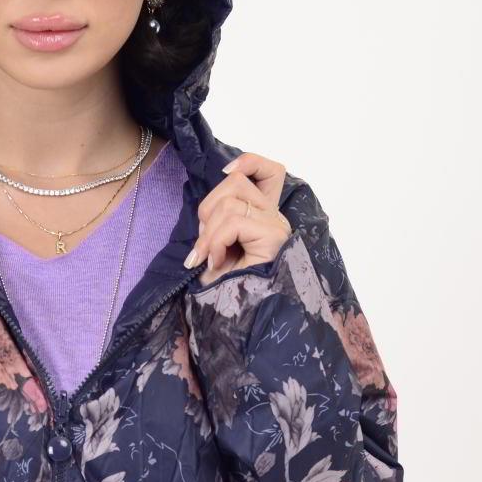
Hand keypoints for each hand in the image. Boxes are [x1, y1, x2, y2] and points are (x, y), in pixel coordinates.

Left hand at [184, 152, 291, 282]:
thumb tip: (205, 210)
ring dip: (209, 232)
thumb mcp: (216, 249)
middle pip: (236, 181)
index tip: (226, 170)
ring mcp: (277, 226)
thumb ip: (216, 223)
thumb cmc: (226, 289)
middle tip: (204, 246)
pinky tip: (217, 263)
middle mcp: (275, 217)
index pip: (270, 171)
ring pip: (231, 201)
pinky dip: (216, 242)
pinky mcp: (275, 236)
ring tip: (210, 258)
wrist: (240, 320)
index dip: (249, 162)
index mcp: (263, 217)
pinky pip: (233, 221)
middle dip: (207, 210)